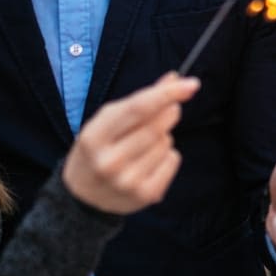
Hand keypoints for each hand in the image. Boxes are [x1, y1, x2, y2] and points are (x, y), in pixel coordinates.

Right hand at [62, 72, 199, 213]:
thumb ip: (140, 99)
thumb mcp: (108, 120)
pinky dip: (168, 155)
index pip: (138, 108)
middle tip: (166, 111)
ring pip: (166, 142)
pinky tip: (150, 162)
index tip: (192, 84)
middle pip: (156, 126)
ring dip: (164, 137)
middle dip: (169, 112)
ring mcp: (126, 181)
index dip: (167, 94)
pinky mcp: (145, 195)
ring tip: (144, 146)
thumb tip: (175, 78)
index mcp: (94, 137)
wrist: (84, 197)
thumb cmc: (99, 149)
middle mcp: (108, 161)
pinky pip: (173, 160)